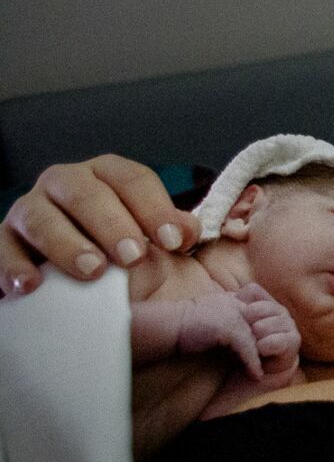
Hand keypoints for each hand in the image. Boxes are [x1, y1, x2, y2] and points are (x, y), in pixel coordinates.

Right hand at [1, 155, 199, 296]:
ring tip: (92, 271)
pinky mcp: (4, 239)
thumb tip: (187, 231)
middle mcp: (65, 183)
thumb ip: (174, 230)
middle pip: (86, 192)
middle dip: (112, 224)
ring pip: (41, 217)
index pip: (133, 179)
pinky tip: (32, 285)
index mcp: (106, 175)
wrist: (72, 274)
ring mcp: (30, 209)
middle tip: (134, 258)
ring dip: (67, 244)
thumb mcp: (153, 236)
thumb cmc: (120, 250)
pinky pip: (1, 247)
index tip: (174, 242)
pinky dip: (13, 265)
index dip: (155, 208)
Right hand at [176, 284, 296, 380]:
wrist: (165, 326)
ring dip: (260, 357)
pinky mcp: (230, 328)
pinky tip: (256, 375)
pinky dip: (252, 363)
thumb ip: (223, 321)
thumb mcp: (206, 318)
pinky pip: (248, 349)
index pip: (255, 314)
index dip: (260, 332)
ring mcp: (234, 314)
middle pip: (260, 325)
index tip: (265, 348)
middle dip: (267, 343)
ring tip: (262, 372)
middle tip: (271, 361)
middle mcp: (235, 304)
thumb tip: (232, 337)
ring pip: (256, 338)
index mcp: (230, 299)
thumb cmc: (179, 327)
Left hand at [239, 285, 301, 384]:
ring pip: (269, 322)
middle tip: (242, 331)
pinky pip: (279, 340)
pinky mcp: (293, 341)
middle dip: (249, 319)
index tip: (232, 315)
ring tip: (251, 344)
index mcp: (263, 303)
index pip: (252, 291)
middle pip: (260, 307)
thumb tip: (232, 295)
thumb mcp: (234, 328)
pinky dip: (266, 346)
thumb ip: (233, 311)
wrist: (254, 373)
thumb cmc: (242, 348)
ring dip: (258, 334)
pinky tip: (260, 352)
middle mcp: (279, 311)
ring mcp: (289, 325)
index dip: (240, 301)